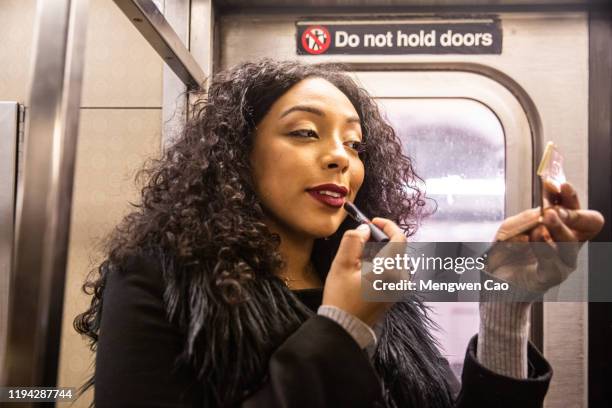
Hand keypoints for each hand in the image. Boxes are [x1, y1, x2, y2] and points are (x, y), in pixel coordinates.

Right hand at [322, 218, 405, 326]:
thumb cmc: (341, 298)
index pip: (399, 238)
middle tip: (361, 239)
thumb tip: (364, 229)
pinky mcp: (396, 294)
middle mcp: (400, 279)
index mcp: (389, 270)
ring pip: (395, 259)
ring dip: (380, 252)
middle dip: (380, 239)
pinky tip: (364, 271)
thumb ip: (353, 240)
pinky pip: (393, 271)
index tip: (372, 222)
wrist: (345, 328)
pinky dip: (381, 264)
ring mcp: (400, 288)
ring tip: (358, 259)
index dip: (387, 225)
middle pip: (397, 248)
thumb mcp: (341, 265)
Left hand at [488, 182, 603, 292]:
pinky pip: (554, 263)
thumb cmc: (508, 250)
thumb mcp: (512, 226)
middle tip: (553, 209)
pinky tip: (537, 239)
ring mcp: (563, 261)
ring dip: (557, 229)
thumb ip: (528, 217)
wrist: (494, 278)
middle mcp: (568, 242)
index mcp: (562, 226)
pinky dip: (545, 249)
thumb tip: (544, 209)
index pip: (577, 207)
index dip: (570, 195)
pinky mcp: (551, 276)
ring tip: (544, 220)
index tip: (555, 185)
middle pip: (589, 223)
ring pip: (570, 242)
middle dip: (572, 212)